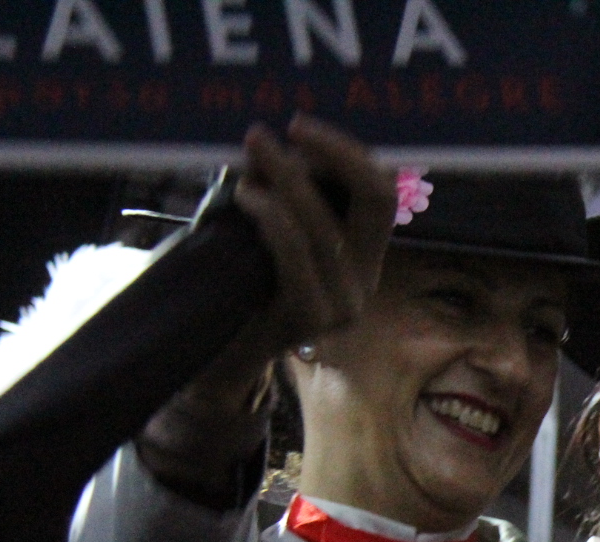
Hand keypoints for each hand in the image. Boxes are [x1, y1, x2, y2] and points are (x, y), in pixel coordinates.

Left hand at [140, 115, 395, 484]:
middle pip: (374, 200)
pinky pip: (298, 252)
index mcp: (364, 257)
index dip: (349, 152)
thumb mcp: (270, 232)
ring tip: (247, 167)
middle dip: (326, 155)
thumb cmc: (241, 286)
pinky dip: (272, 217)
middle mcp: (364, 281)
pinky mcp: (312, 319)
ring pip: (326, 223)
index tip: (300, 126)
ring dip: (284, 183)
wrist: (217, 356)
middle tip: (265, 135)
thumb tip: (274, 141)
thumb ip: (284, 195)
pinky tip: (247, 197)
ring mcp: (343, 304)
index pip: (382, 193)